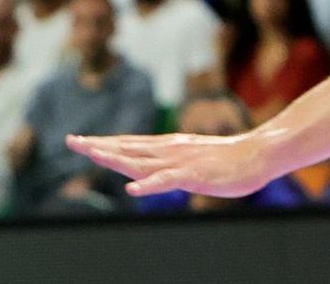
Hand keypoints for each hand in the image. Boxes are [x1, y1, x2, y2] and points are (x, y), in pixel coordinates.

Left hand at [65, 131, 276, 197]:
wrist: (257, 154)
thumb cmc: (225, 157)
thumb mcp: (190, 155)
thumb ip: (169, 159)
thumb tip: (152, 165)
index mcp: (165, 146)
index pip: (126, 144)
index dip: (102, 142)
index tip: (78, 140)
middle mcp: (166, 150)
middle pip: (126, 149)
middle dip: (99, 146)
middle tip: (72, 141)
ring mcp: (179, 162)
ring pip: (141, 161)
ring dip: (115, 159)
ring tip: (92, 155)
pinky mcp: (194, 175)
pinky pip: (167, 181)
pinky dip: (149, 185)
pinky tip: (132, 189)